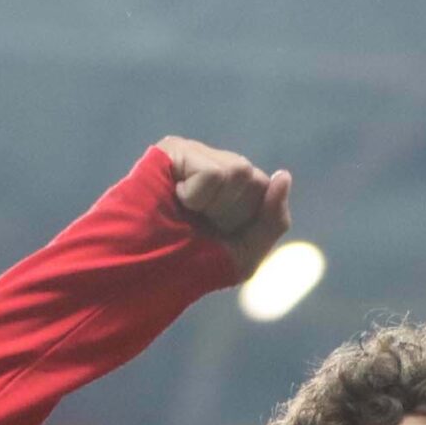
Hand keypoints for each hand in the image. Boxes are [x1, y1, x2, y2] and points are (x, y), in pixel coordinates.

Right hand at [155, 136, 292, 277]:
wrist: (141, 274)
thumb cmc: (187, 267)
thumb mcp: (244, 254)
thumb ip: (274, 219)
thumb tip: (284, 175)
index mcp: (230, 188)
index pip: (265, 190)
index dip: (247, 222)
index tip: (215, 235)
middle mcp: (214, 165)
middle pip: (255, 180)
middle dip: (233, 215)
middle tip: (197, 227)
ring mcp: (194, 155)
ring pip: (240, 172)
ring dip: (216, 207)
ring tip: (185, 214)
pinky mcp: (174, 150)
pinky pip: (215, 173)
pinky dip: (198, 198)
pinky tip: (174, 200)